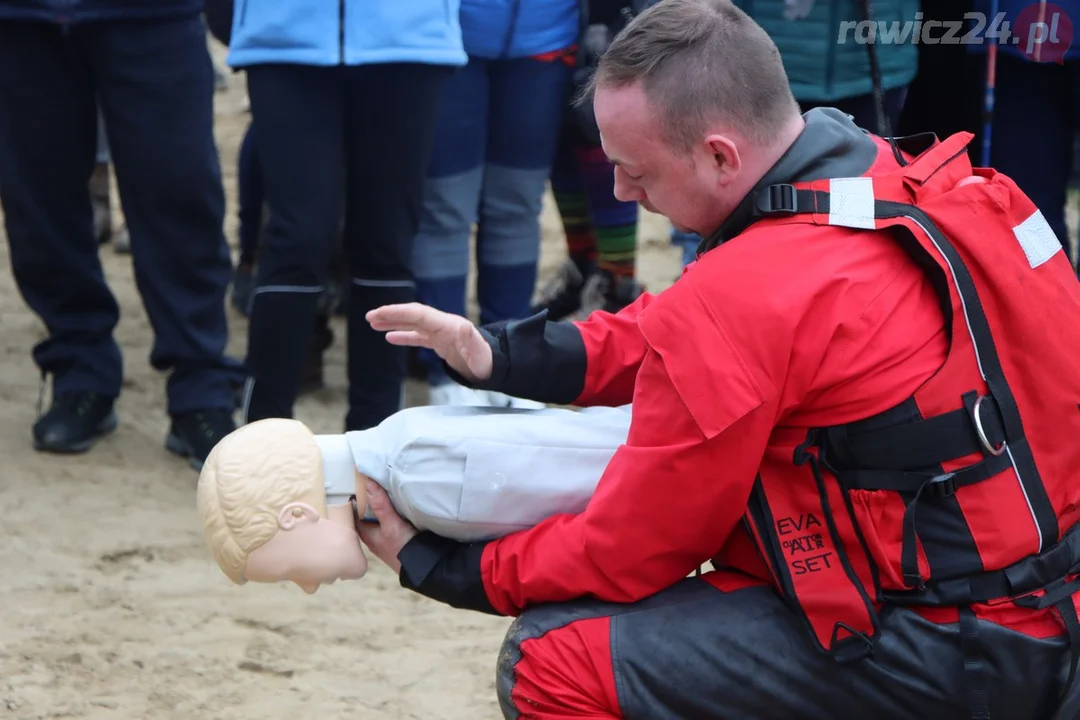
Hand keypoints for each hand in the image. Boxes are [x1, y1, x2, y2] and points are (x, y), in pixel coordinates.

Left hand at [357, 481, 417, 573]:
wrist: (423, 565)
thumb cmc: (402, 547)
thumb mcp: (391, 524)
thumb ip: (381, 504)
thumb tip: (368, 482)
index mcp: (366, 533)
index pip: (355, 511)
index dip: (357, 497)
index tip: (360, 480)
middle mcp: (374, 534)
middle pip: (369, 512)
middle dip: (371, 498)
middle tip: (375, 478)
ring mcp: (386, 535)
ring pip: (380, 515)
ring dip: (383, 503)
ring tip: (387, 484)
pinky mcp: (399, 534)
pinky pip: (392, 517)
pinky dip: (393, 509)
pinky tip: (399, 500)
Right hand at [366, 303, 492, 382]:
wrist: (494, 367)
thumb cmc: (486, 362)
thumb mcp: (479, 354)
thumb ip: (471, 341)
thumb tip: (464, 327)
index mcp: (448, 325)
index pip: (418, 314)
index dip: (397, 313)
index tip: (378, 314)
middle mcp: (443, 325)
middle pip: (413, 315)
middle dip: (391, 314)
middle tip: (370, 317)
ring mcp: (441, 333)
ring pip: (413, 323)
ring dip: (394, 322)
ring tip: (374, 324)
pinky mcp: (440, 342)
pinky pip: (418, 335)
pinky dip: (404, 335)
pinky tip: (390, 337)